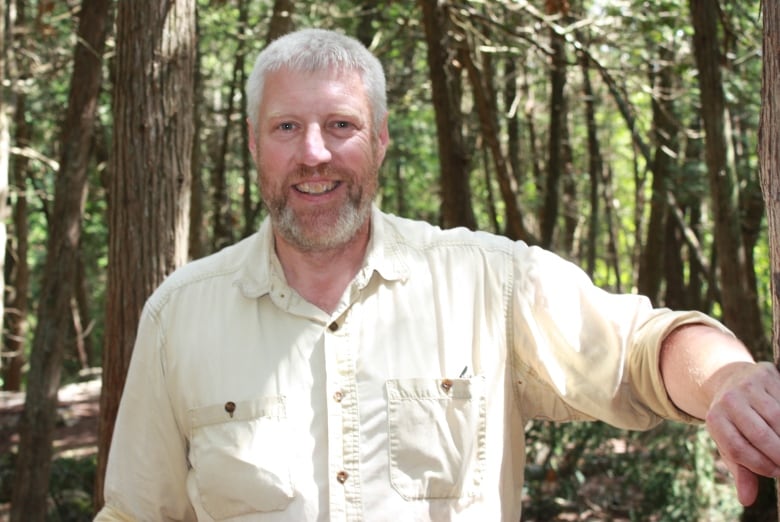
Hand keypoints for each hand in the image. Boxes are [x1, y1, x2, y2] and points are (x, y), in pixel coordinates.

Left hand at [705, 361, 779, 504]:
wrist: (730, 381)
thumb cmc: (733, 421)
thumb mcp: (729, 443)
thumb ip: (740, 470)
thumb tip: (746, 499)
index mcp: (715, 419)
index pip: (738, 449)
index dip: (760, 465)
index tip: (775, 473)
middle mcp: (729, 400)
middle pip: (760, 434)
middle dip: (779, 455)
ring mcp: (747, 386)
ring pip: (778, 418)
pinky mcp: (766, 375)